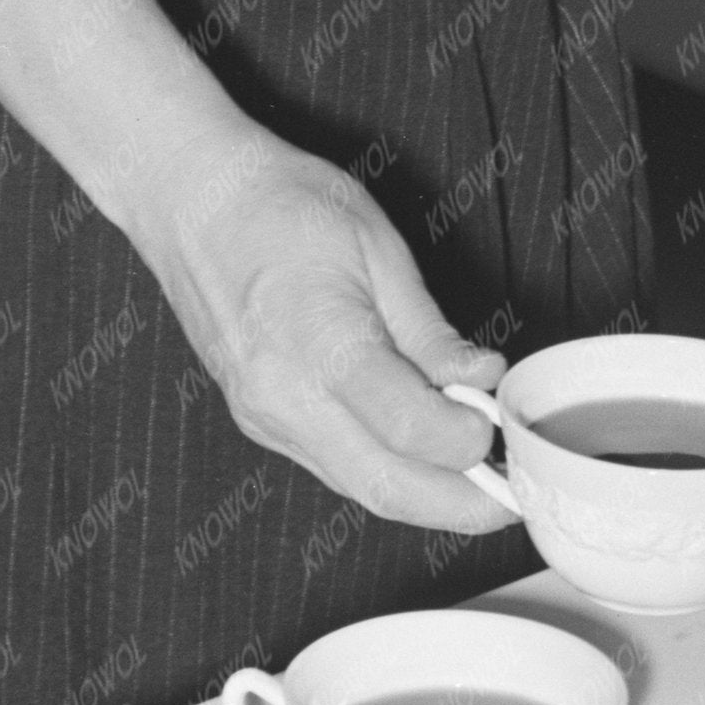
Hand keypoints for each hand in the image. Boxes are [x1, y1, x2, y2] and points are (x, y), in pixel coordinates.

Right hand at [133, 130, 516, 529]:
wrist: (192, 199)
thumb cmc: (282, 205)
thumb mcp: (377, 247)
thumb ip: (429, 330)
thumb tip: (480, 381)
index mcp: (319, 343)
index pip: (409, 430)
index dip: (469, 443)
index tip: (503, 428)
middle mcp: (283, 397)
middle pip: (385, 486)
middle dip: (459, 505)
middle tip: (512, 497)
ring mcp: (264, 417)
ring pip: (359, 486)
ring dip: (425, 495)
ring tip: (480, 478)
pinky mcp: (258, 421)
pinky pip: (334, 466)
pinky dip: (385, 471)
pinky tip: (422, 453)